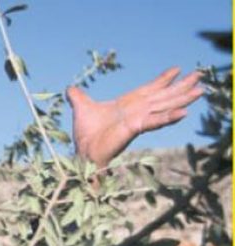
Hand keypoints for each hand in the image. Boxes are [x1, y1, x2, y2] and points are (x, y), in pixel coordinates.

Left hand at [68, 67, 203, 167]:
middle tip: (201, 74)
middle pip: (164, 95)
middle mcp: (137, 111)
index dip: (163, 80)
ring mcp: (138, 119)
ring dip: (183, 98)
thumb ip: (77, 97)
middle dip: (182, 86)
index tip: (177, 69)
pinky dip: (169, 117)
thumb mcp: (81, 107)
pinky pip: (156, 121)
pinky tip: (184, 113)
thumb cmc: (85, 133)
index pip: (150, 89)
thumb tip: (70, 88)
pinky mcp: (135, 127)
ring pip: (165, 106)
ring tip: (201, 90)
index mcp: (128, 104)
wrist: (84, 151)